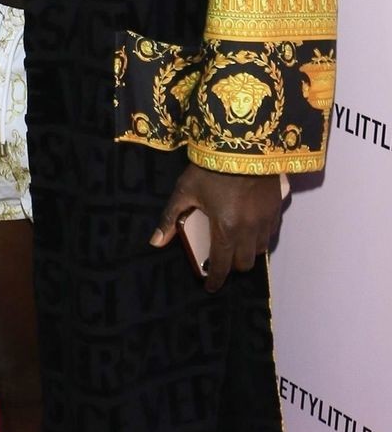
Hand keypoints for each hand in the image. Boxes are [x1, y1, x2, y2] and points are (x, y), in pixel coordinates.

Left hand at [151, 165, 285, 291]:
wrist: (242, 144)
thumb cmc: (209, 168)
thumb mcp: (185, 191)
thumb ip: (171, 218)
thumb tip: (155, 242)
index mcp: (226, 229)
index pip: (222, 265)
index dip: (216, 280)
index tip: (211, 287)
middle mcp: (249, 230)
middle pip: (245, 263)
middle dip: (232, 265)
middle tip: (221, 258)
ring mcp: (266, 220)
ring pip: (260, 250)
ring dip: (247, 252)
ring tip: (235, 243)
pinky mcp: (277, 209)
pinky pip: (270, 233)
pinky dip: (259, 237)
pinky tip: (250, 227)